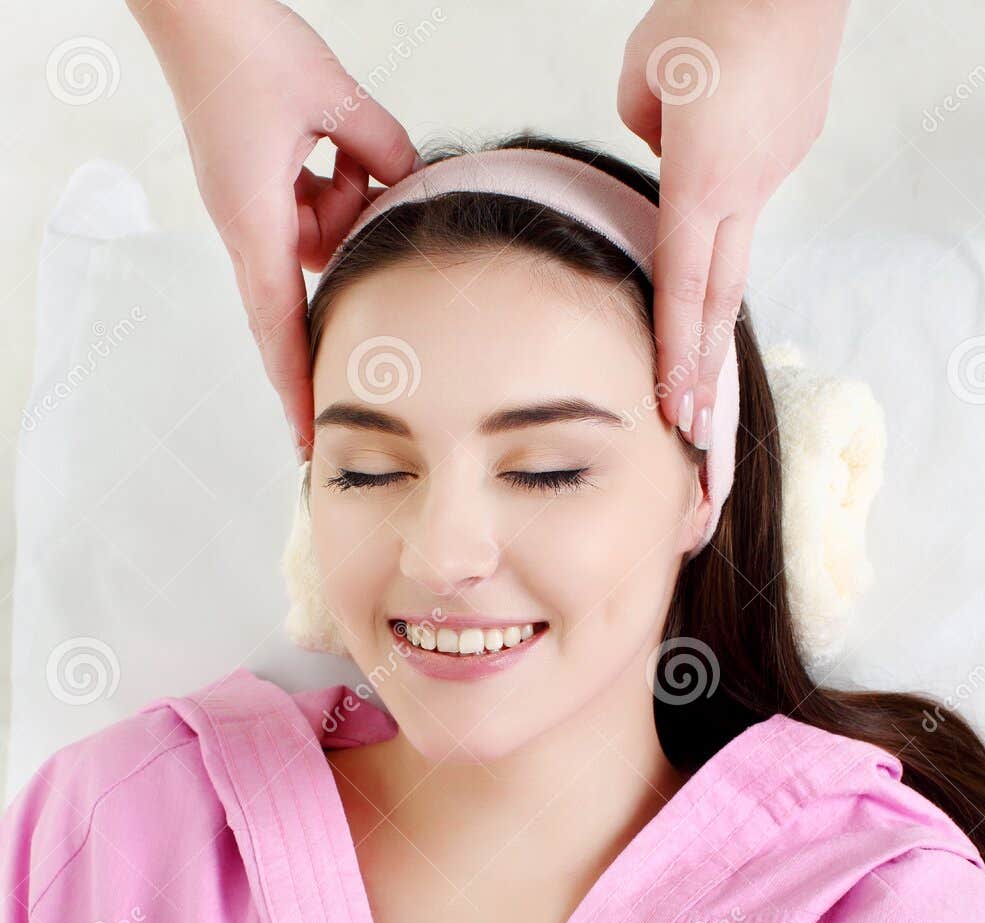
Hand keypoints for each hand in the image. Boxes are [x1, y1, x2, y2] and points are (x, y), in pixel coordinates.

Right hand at [126, 0, 420, 458]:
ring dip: (347, 201)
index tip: (309, 439)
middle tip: (363, 296)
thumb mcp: (334, 97)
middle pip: (304, 286)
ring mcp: (253, 203)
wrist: (195, 4)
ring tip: (345, 144)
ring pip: (321, 237)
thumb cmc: (244, 46)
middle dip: (338, 282)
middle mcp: (248, 223)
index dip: (297, 386)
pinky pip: (313, 202)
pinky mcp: (260, 180)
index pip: (279, 325)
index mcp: (254, 220)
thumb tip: (411, 188)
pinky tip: (337, 137)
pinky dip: (337, 176)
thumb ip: (383, 150)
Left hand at [618, 0, 848, 440]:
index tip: (674, 411)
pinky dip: (727, 175)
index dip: (675, 357)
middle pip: (718, 298)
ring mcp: (776, 169)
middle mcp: (745, 189)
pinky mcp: (794, 144)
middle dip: (702, 369)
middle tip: (692, 431)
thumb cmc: (712, 9)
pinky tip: (725, 123)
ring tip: (697, 255)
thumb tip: (661, 154)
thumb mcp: (645, 74)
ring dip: (709, 265)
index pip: (681, 290)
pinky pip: (748, 178)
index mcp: (702, 182)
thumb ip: (644, 131)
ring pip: (733, 231)